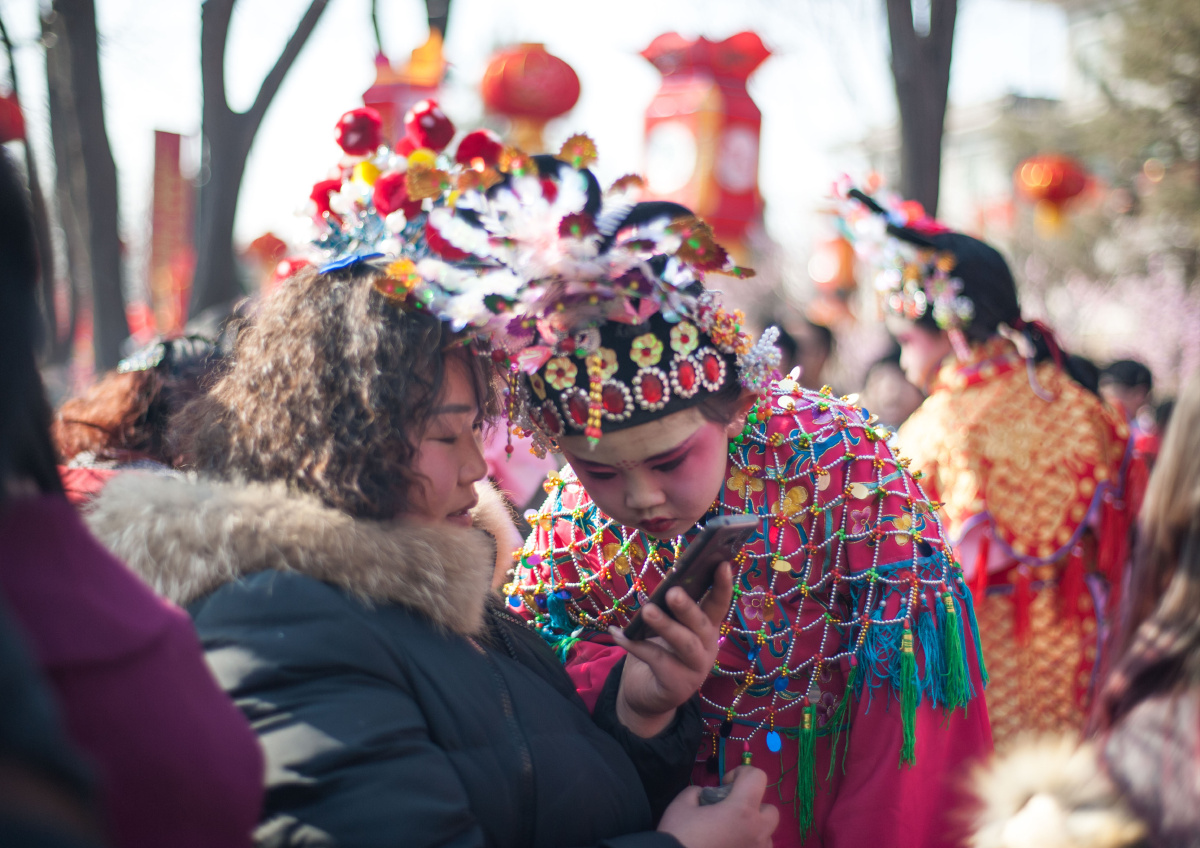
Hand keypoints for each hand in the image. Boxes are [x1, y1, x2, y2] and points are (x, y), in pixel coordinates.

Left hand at [610, 563, 733, 737]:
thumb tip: (666, 585)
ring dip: (665, 626)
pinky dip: (633, 644)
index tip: (723, 563)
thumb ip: (672, 611)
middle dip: (688, 607)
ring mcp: (695, 668)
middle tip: (672, 592)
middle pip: (702, 624)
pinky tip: (617, 632)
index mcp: (708, 628)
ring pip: (683, 643)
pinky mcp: (676, 684)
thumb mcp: (671, 629)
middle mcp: (707, 647)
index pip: (720, 604)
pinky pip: (654, 659)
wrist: (651, 696)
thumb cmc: (663, 652)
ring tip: (647, 611)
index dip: (723, 585)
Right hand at [658, 767, 778, 847]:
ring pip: (767, 835)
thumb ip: (697, 792)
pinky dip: (749, 845)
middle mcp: (757, 832)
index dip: (740, 773)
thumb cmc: (680, 836)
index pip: (758, 777)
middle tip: (730, 810)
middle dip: (753, 805)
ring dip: (753, 829)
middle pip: (770, 810)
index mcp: (742, 810)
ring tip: (731, 832)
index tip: (724, 785)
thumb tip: (704, 796)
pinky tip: (729, 846)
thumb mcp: (681, 804)